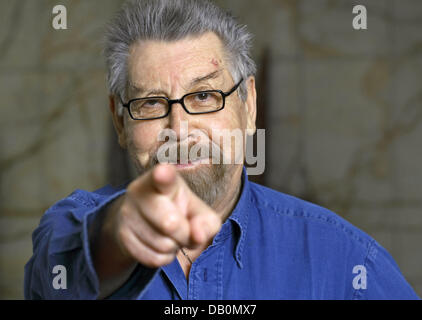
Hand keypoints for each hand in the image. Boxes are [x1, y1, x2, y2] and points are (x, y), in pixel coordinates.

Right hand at [105, 164, 221, 267]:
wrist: (144, 222)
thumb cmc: (179, 211)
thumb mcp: (199, 213)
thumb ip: (206, 223)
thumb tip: (197, 236)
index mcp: (164, 179)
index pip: (164, 177)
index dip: (164, 176)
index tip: (163, 172)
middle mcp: (140, 191)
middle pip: (170, 223)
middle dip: (184, 234)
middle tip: (183, 228)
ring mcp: (128, 213)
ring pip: (162, 244)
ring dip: (174, 247)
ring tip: (170, 235)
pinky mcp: (122, 235)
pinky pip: (152, 258)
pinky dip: (163, 258)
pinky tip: (160, 245)